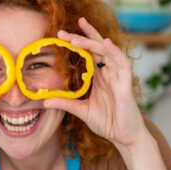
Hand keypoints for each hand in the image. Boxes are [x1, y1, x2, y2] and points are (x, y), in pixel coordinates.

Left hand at [44, 17, 147, 149]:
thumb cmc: (109, 122)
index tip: (61, 33)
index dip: (79, 40)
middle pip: (97, 47)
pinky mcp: (126, 85)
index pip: (89, 52)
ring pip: (107, 52)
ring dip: (92, 43)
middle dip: (82, 36)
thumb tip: (44, 101)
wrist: (125, 138)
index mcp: (100, 76)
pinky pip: (123, 64)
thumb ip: (65, 103)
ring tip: (75, 39)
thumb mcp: (82, 111)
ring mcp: (118, 77)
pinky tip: (107, 44)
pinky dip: (116, 52)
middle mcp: (109, 73)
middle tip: (62, 31)